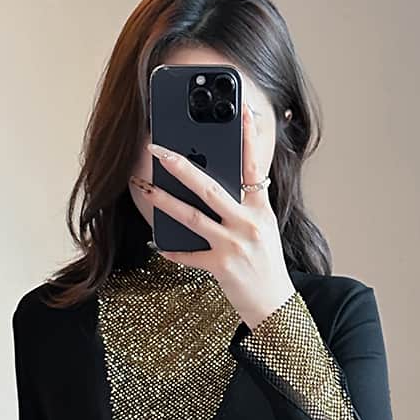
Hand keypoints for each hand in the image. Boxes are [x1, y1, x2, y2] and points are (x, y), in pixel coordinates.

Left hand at [131, 102, 295, 330]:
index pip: (254, 168)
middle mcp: (248, 224)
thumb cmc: (266, 264)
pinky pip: (189, 255)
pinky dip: (172, 249)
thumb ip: (246, 206)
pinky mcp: (221, 266)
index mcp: (261, 210)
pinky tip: (157, 242)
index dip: (249, 140)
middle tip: (160, 150)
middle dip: (182, 167)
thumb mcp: (264, 229)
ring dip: (165, 201)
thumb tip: (220, 184)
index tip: (243, 114)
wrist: (274, 304)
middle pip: (210, 188)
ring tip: (145, 188)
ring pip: (192, 216)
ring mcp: (233, 245)